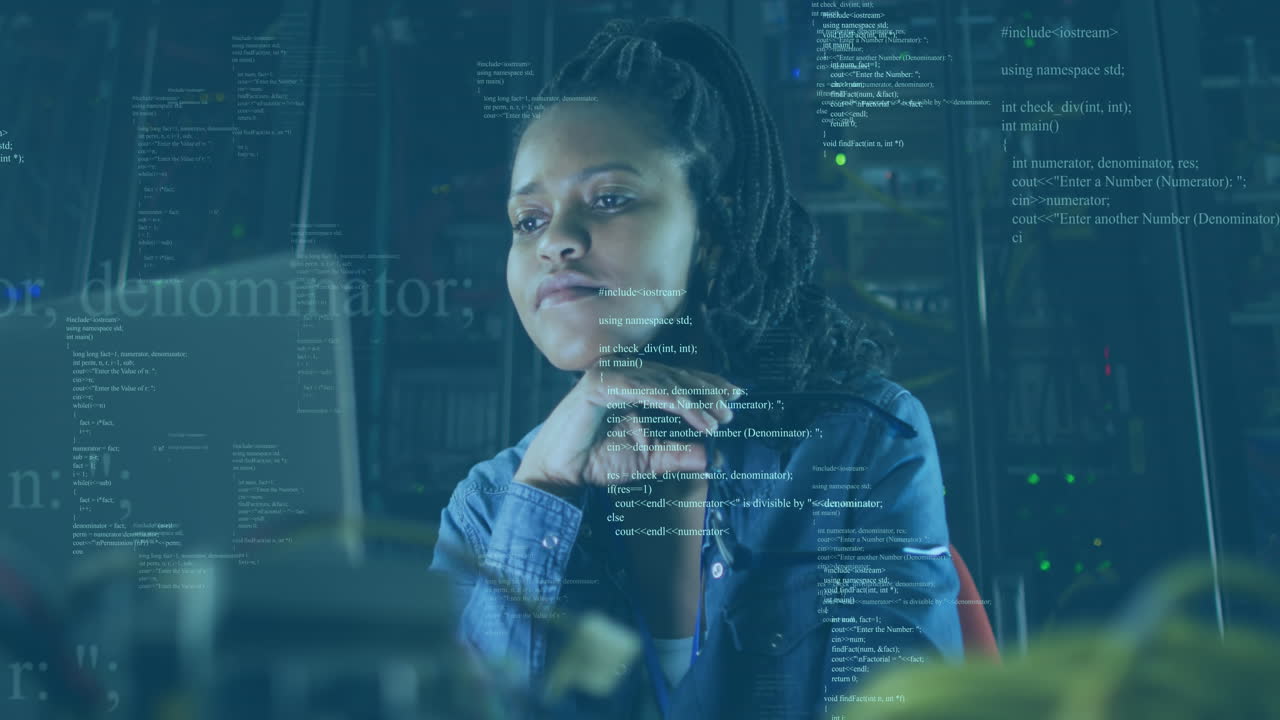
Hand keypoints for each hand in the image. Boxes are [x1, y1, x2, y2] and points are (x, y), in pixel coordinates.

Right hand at [513, 356, 741, 496]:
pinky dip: (672, 402)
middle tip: (730, 412)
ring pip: (663, 382)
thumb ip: (679, 454)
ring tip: (715, 421)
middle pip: (674, 376)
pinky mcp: (600, 385)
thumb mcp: (649, 458)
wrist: (560, 473)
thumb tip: (714, 457)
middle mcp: (621, 371)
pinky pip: (644, 390)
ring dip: (694, 401)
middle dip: (706, 393)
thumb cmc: (597, 461)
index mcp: (632, 381)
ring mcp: (609, 374)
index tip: (734, 398)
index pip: (676, 377)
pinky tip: (694, 416)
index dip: (706, 385)